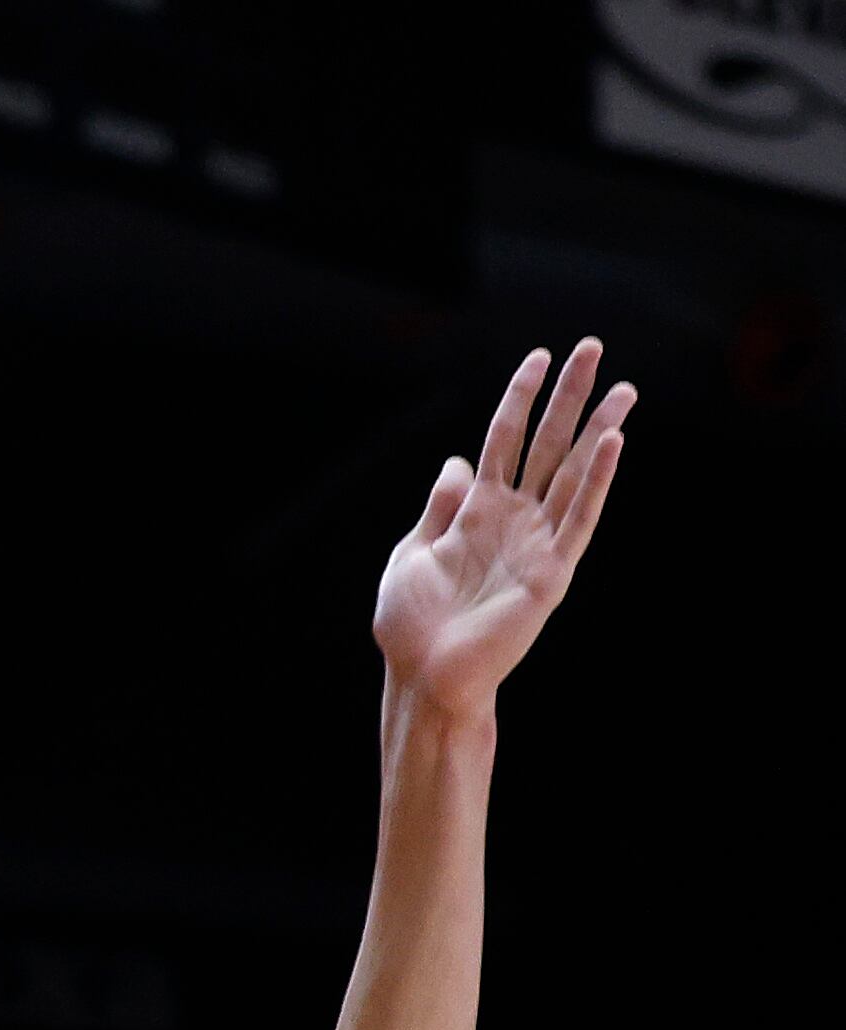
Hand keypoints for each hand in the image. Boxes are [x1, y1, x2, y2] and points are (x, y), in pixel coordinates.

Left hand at [373, 340, 632, 719]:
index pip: (503, 440)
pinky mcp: (551, 572)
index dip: (520, 398)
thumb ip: (441, 506)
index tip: (539, 357)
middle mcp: (512, 520)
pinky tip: (612, 444)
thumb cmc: (411, 625)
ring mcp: (535, 543)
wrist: (423, 677)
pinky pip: (579, 519)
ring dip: (598, 430)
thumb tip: (459, 459)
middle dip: (571, 397)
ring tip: (624, 387)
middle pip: (547, 445)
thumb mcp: (412, 553)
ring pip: (573, 474)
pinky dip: (596, 482)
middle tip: (594, 347)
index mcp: (475, 512)